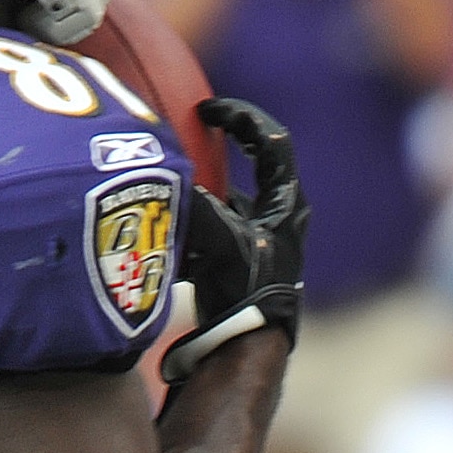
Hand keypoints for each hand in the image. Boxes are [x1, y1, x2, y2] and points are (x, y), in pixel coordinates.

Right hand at [167, 95, 306, 378]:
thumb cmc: (242, 290)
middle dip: (224, 145)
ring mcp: (267, 237)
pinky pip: (223, 222)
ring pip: (236, 195)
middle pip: (256, 163)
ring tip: (178, 175)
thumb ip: (194, 201)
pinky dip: (200, 215)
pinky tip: (174, 221)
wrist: (246, 343)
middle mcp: (283, 216)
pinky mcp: (249, 257)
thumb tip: (165, 175)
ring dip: (208, 184)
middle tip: (196, 128)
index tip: (208, 110)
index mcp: (286, 203)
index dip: (240, 117)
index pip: (271, 141)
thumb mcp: (217, 236)